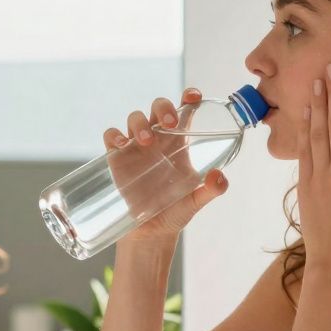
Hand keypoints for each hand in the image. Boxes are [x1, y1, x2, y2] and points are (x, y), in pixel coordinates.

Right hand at [102, 88, 228, 246]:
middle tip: (169, 123)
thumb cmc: (175, 212)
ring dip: (140, 123)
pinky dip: (114, 135)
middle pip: (158, 107)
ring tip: (146, 141)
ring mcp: (135, 147)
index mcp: (179, 143)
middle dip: (163, 107)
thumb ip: (211, 189)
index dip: (188, 98)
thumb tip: (219, 177)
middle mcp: (158, 140)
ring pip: (134, 118)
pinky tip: (121, 145)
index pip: (184, 111)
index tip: (194, 97)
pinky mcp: (117, 158)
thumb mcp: (196, 201)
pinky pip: (111, 136)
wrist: (150, 233)